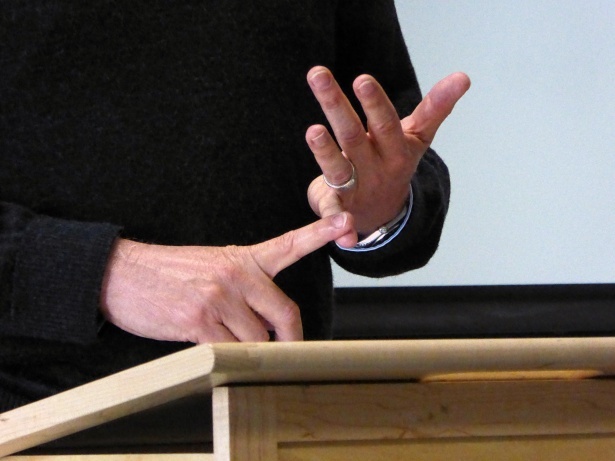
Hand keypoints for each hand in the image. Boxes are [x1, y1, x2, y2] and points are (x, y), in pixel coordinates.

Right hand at [100, 212, 352, 342]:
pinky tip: (212, 349)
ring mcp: (219, 298)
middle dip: (291, 341)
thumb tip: (268, 325)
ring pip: (257, 341)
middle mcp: (236, 275)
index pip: (289, 245)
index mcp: (243, 259)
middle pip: (285, 314)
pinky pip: (230, 352)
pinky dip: (227, 358)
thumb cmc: (169, 274)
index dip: (320, 234)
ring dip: (250, 351)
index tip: (346, 221)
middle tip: (290, 353)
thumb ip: (246, 289)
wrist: (122, 274)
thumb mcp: (213, 267)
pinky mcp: (200, 322)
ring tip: (229, 342)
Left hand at [305, 66, 470, 247]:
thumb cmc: (394, 163)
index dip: (375, 104)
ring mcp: (356, 188)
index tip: (362, 79)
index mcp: (395, 149)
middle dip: (336, 107)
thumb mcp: (417, 138)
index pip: (386, 123)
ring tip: (313, 131)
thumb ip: (435, 108)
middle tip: (318, 76)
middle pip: (353, 135)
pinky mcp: (338, 207)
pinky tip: (337, 230)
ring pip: (337, 168)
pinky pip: (332, 214)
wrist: (383, 213)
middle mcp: (375, 168)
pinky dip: (333, 224)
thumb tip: (464, 76)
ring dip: (325, 152)